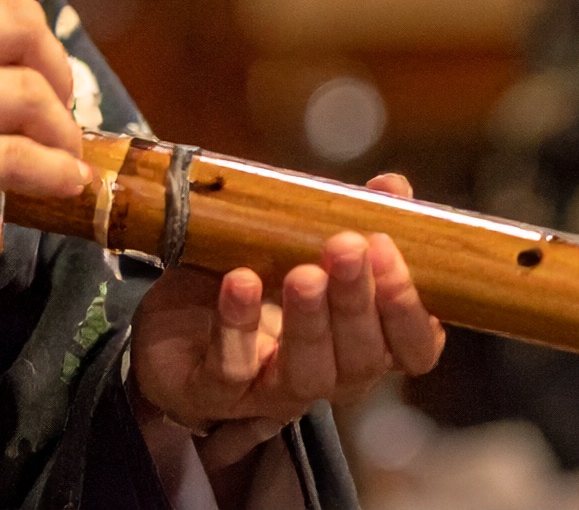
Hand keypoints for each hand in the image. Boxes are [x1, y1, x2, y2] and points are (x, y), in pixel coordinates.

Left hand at [129, 174, 444, 467]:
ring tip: (304, 274)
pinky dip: (239, 327)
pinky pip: (233, 368)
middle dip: (358, 302)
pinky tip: (241, 282)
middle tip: (348, 246)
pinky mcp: (213, 392)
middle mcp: (327, 376)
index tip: (389, 247)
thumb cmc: (252, 280)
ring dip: (310, 323)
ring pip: (307, 375)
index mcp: (360, 344)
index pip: (412, 348)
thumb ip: (351, 217)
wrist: (166, 325)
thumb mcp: (299, 244)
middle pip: (361, 360)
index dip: (409, 308)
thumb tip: (393, 186)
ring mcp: (271, 391)